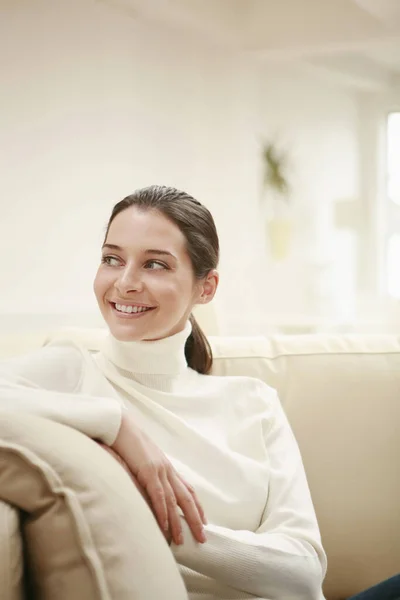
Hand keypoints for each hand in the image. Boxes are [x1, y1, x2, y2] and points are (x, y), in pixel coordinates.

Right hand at [112, 411, 206, 545]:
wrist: (120, 426)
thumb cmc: (127, 442)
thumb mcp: (141, 460)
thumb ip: (147, 474)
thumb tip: (146, 488)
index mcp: (166, 467)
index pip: (187, 488)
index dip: (196, 506)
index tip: (203, 521)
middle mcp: (167, 469)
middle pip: (187, 497)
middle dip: (195, 518)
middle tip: (202, 537)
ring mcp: (159, 470)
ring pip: (174, 500)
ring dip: (178, 522)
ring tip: (181, 540)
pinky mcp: (148, 471)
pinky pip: (158, 495)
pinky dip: (163, 512)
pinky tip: (165, 526)